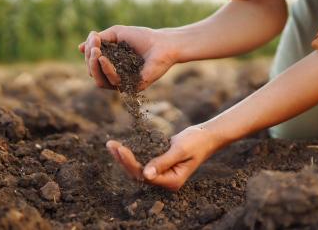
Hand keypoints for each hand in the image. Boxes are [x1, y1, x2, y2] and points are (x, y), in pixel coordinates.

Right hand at [78, 25, 177, 90]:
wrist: (162, 43)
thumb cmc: (141, 37)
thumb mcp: (116, 33)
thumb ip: (98, 40)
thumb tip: (79, 48)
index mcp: (111, 64)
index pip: (93, 64)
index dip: (89, 52)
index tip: (93, 38)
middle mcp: (116, 76)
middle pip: (93, 73)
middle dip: (90, 59)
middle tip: (93, 47)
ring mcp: (124, 83)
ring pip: (100, 81)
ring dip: (94, 66)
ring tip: (97, 52)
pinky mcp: (132, 87)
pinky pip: (113, 82)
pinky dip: (107, 70)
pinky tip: (104, 58)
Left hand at [105, 126, 222, 190]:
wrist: (206, 135)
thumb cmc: (196, 141)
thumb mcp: (180, 149)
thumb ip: (163, 162)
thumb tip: (146, 174)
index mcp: (172, 181)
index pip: (145, 176)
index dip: (130, 163)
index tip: (120, 149)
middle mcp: (166, 181)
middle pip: (138, 174)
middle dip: (123, 160)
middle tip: (111, 145)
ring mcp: (162, 174)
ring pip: (138, 168)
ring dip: (124, 157)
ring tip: (111, 145)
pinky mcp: (160, 165)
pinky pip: (142, 161)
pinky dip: (132, 154)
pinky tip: (120, 146)